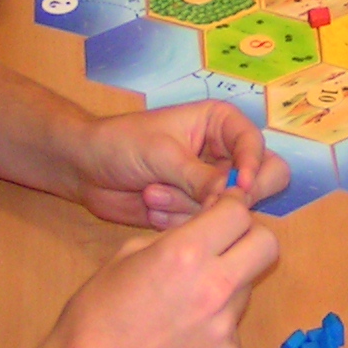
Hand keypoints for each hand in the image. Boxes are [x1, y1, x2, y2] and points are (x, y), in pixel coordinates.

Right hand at [0, 198, 279, 347]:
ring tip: (187, 303)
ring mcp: (225, 327)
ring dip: (228, 285)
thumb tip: (202, 230)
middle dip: (249, 239)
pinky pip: (232, 330)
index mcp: (186, 252)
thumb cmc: (96, 314)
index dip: (231, 208)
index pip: (239, 212)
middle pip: (266, 245)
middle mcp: (215, 286)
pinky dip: (215, 328)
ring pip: (247, 288)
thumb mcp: (126, 255)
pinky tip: (182, 338)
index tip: (222, 213)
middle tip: (226, 246)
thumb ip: (173, 238)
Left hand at [68, 102, 289, 229]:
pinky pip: (206, 224)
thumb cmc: (122, 144)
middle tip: (204, 201)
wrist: (84, 168)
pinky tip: (151, 206)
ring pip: (230, 207)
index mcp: (220, 124)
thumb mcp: (163, 155)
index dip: (253, 166)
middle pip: (263, 178)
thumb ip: (201, 177)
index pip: (257, 145)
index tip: (240, 188)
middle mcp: (223, 153)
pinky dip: (179, 220)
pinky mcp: (194, 210)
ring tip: (153, 193)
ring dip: (189, 206)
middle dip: (230, 194)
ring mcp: (210, 184)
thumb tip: (237, 197)